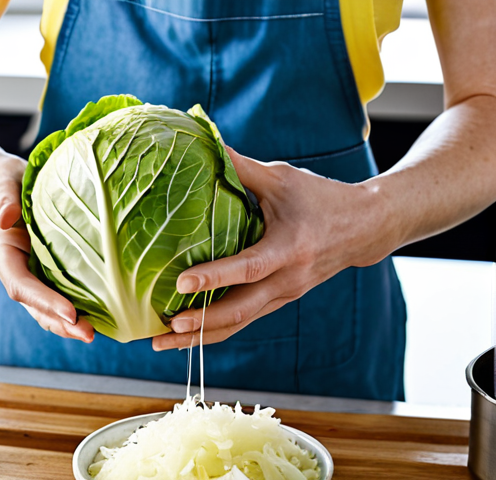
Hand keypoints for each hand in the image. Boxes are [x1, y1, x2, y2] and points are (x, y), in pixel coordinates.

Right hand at [0, 154, 94, 342]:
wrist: (11, 183)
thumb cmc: (8, 181)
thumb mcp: (3, 182)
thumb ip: (4, 199)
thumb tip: (6, 218)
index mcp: (6, 254)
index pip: (21, 285)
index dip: (44, 302)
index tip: (70, 313)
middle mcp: (20, 270)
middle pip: (37, 307)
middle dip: (60, 324)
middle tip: (88, 334)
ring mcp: (36, 274)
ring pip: (50, 309)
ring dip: (70, 324)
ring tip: (95, 334)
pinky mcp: (53, 271)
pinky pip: (66, 294)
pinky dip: (81, 308)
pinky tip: (105, 314)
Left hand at [152, 146, 394, 350]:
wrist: (366, 228)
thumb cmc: (323, 198)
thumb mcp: (283, 178)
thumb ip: (242, 167)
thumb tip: (205, 143)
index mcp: (289, 248)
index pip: (248, 268)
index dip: (215, 277)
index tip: (181, 284)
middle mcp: (287, 279)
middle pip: (240, 312)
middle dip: (200, 325)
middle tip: (163, 331)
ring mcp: (284, 295)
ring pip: (241, 324)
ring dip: (203, 336)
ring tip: (164, 342)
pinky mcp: (280, 300)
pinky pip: (245, 320)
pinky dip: (216, 329)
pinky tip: (188, 333)